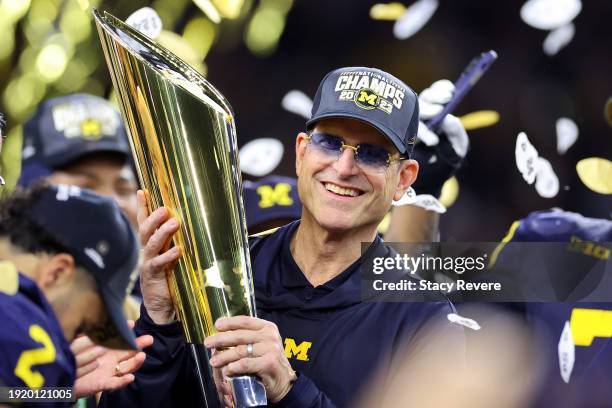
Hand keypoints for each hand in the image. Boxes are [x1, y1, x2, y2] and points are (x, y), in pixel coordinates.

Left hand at [72, 322, 153, 397]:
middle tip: (149, 339)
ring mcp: (108, 372)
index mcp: (107, 349)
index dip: (127, 332)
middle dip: (140, 345)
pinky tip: (131, 378)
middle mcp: (111, 360)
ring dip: (135, 362)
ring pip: (126, 368)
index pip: (120, 339)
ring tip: (141, 356)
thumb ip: (86, 333)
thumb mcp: (78, 343)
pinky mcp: (102, 384)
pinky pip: (115, 384)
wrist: (62, 378)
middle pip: (130, 353)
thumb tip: (93, 319)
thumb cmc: (72, 358)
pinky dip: (123, 382)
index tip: (131, 323)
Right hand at [136, 190, 180, 323]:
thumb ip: (174, 242)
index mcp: (151, 245)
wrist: (161, 307)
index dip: (143, 207)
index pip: (144, 222)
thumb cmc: (169, 278)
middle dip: (154, 218)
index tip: (142, 190)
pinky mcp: (153, 277)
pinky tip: (177, 251)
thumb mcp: (171, 257)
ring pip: (151, 245)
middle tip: (165, 208)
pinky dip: (168, 257)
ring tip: (174, 222)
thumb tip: (187, 223)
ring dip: (162, 233)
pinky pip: (158, 264)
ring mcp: (148, 264)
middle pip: (145, 230)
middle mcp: (147, 252)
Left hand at [204, 316, 296, 403]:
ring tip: (213, 361)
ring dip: (224, 356)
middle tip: (208, 343)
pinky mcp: (268, 363)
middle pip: (240, 336)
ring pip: (240, 351)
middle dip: (221, 339)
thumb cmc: (268, 361)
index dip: (230, 322)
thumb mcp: (262, 344)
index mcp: (268, 327)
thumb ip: (247, 339)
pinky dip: (234, 367)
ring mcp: (270, 349)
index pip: (246, 321)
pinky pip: (246, 364)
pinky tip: (227, 370)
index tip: (217, 325)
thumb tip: (221, 336)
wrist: (284, 381)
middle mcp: (270, 336)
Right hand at [412, 79, 468, 196]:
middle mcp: (421, 113)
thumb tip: (448, 119)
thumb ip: (455, 130)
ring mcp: (408, 125)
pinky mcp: (400, 137)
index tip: (450, 93)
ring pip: (411, 116)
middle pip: (422, 101)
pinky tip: (428, 143)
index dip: (441, 89)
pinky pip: (403, 132)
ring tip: (434, 140)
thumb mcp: (458, 143)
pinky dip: (417, 136)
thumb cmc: (449, 153)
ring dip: (422, 125)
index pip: (437, 91)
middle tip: (439, 111)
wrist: (436, 174)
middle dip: (431, 103)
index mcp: (437, 108)